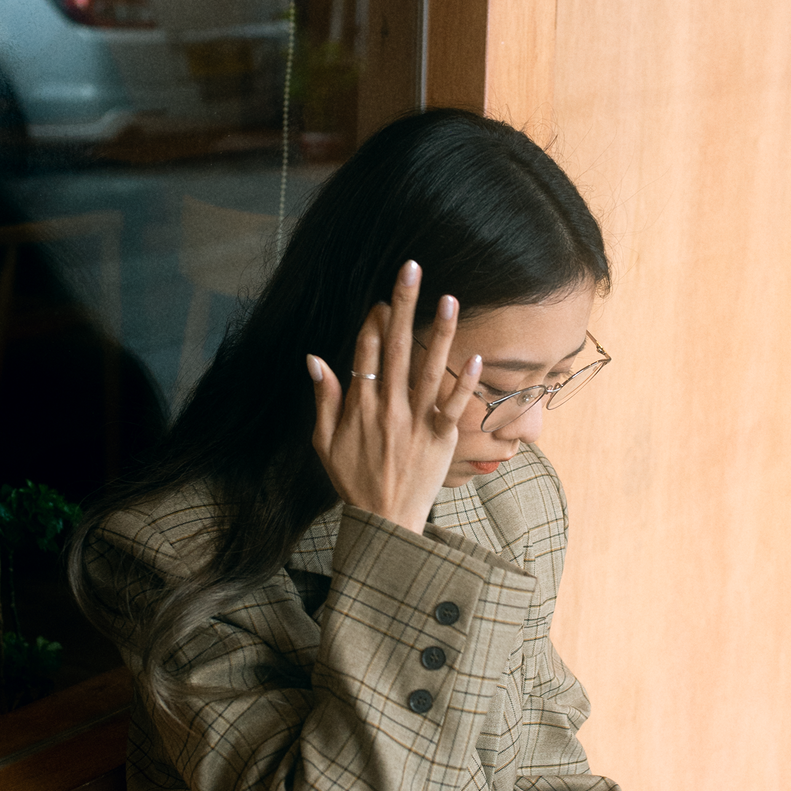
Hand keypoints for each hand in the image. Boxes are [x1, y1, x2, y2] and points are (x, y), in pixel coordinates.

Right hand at [307, 260, 481, 535]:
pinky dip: (466, 383)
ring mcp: (416, 422)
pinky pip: (454, 406)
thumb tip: (314, 359)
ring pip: (429, 369)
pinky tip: (475, 355)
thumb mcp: (324, 442)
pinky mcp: (441, 439)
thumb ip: (323, 399)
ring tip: (448, 297)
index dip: (374, 323)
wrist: (383, 521)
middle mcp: (388, 408)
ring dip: (439, 332)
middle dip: (403, 306)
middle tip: (411, 269)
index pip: (367, 353)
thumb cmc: (353, 481)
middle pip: (396, 348)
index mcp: (359, 406)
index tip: (382, 300)